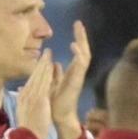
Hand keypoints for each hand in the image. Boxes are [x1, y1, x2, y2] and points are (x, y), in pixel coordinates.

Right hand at [15, 54, 54, 138]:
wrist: (27, 137)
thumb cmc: (28, 126)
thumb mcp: (23, 110)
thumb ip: (23, 98)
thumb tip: (21, 89)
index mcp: (23, 96)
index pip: (31, 79)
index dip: (37, 69)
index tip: (41, 60)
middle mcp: (26, 94)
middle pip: (34, 75)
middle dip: (40, 63)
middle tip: (46, 51)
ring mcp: (33, 96)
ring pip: (39, 77)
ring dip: (44, 65)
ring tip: (48, 54)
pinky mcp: (39, 100)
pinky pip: (44, 84)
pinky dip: (47, 75)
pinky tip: (51, 67)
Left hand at [51, 21, 90, 138]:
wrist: (58, 115)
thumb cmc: (55, 101)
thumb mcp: (52, 83)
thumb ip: (55, 73)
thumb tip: (54, 63)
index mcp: (72, 71)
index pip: (77, 51)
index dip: (78, 39)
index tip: (76, 26)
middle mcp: (78, 72)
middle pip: (83, 50)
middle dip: (82, 36)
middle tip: (78, 23)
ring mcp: (79, 75)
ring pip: (85, 55)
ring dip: (82, 42)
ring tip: (78, 30)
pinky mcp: (78, 80)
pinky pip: (81, 65)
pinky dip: (79, 54)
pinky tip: (75, 46)